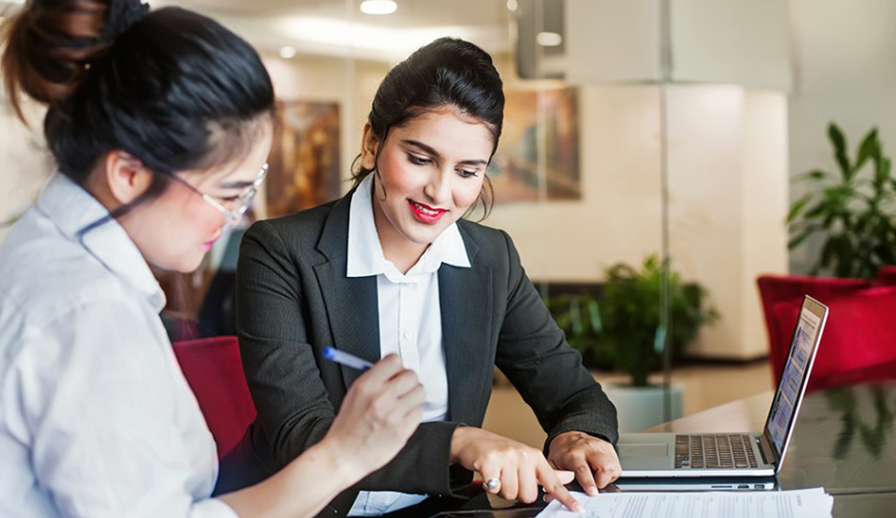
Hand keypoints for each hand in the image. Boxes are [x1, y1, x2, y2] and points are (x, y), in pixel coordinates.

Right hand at [325, 354, 423, 478]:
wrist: (344, 455)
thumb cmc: (348, 427)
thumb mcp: (354, 394)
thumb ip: (374, 379)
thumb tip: (395, 370)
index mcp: (366, 385)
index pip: (394, 360)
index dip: (397, 367)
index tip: (396, 373)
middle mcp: (381, 397)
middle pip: (411, 375)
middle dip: (407, 381)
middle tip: (402, 390)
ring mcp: (393, 414)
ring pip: (419, 392)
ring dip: (413, 397)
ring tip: (401, 406)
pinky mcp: (402, 430)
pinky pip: (419, 413)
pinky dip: (412, 415)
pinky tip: (400, 419)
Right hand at [450, 427, 581, 512]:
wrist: (472, 439)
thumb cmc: (500, 451)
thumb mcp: (527, 459)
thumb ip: (547, 472)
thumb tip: (568, 477)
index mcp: (534, 457)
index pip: (553, 481)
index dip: (565, 497)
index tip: (577, 508)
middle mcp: (523, 455)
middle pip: (528, 495)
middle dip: (516, 492)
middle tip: (508, 479)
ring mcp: (506, 457)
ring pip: (511, 494)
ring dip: (502, 490)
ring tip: (498, 475)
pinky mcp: (490, 461)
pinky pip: (494, 488)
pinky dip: (490, 486)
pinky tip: (488, 475)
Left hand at [548, 431, 620, 494]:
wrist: (568, 435)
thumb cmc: (562, 452)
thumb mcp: (553, 464)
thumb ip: (556, 479)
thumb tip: (554, 496)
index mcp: (573, 454)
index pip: (583, 469)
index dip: (589, 483)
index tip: (592, 493)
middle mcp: (589, 449)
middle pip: (605, 467)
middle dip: (603, 481)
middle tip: (595, 486)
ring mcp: (601, 448)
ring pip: (613, 467)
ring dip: (607, 478)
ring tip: (596, 477)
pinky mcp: (609, 448)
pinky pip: (616, 466)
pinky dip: (610, 474)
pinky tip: (600, 471)